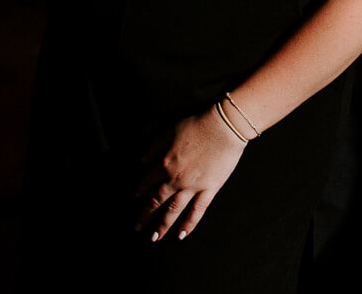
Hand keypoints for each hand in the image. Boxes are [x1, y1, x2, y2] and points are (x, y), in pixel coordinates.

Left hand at [133, 106, 245, 240]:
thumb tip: (142, 160)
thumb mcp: (170, 129)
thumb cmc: (198, 124)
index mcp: (164, 164)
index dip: (140, 189)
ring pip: (174, 210)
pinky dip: (190, 223)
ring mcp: (193, 186)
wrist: (225, 126)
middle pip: (157, 201)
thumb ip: (154, 146)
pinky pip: (198, 210)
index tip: (136, 196)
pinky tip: (182, 234)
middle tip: (137, 227)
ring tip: (154, 238)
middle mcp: (176, 179)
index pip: (147, 181)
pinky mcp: (210, 189)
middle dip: (145, 215)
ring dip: (163, 225)